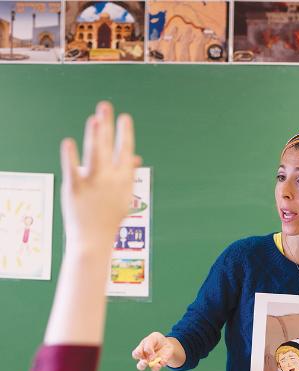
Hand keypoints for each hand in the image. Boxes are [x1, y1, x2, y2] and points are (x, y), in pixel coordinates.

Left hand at [60, 101, 139, 253]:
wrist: (93, 239)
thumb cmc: (109, 218)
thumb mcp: (123, 196)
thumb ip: (127, 173)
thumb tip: (134, 156)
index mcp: (123, 181)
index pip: (126, 152)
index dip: (126, 134)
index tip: (125, 118)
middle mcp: (110, 180)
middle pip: (109, 147)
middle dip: (108, 126)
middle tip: (105, 106)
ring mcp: (92, 184)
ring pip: (94, 155)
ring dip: (94, 136)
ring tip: (94, 119)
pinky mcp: (74, 188)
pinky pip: (71, 168)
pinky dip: (70, 156)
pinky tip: (68, 142)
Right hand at [132, 331, 175, 370]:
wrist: (167, 343)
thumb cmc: (156, 340)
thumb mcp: (153, 337)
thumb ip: (149, 344)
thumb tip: (149, 353)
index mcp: (141, 352)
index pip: (136, 354)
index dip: (137, 354)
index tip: (140, 352)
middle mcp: (146, 359)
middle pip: (140, 366)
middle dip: (142, 365)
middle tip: (145, 362)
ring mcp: (154, 363)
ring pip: (153, 369)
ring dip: (155, 366)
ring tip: (157, 364)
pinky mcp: (162, 363)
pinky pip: (162, 366)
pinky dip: (162, 363)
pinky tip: (163, 361)